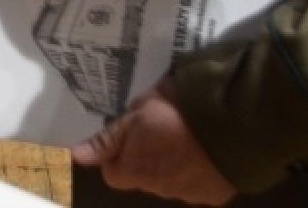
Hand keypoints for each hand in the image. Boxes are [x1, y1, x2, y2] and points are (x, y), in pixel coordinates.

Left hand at [70, 82, 234, 204]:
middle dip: (147, 159)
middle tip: (161, 132)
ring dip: (172, 166)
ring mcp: (188, 195)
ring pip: (170, 183)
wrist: (232, 123)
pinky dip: (198, 173)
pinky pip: (198, 186)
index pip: (113, 173)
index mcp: (136, 170)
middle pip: (143, 178)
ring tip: (186, 139)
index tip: (129, 136)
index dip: (118, 154)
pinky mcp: (214, 196)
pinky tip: (206, 153)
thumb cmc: (177, 112)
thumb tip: (76, 156)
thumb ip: (108, 139)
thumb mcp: (137, 114)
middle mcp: (159, 190)